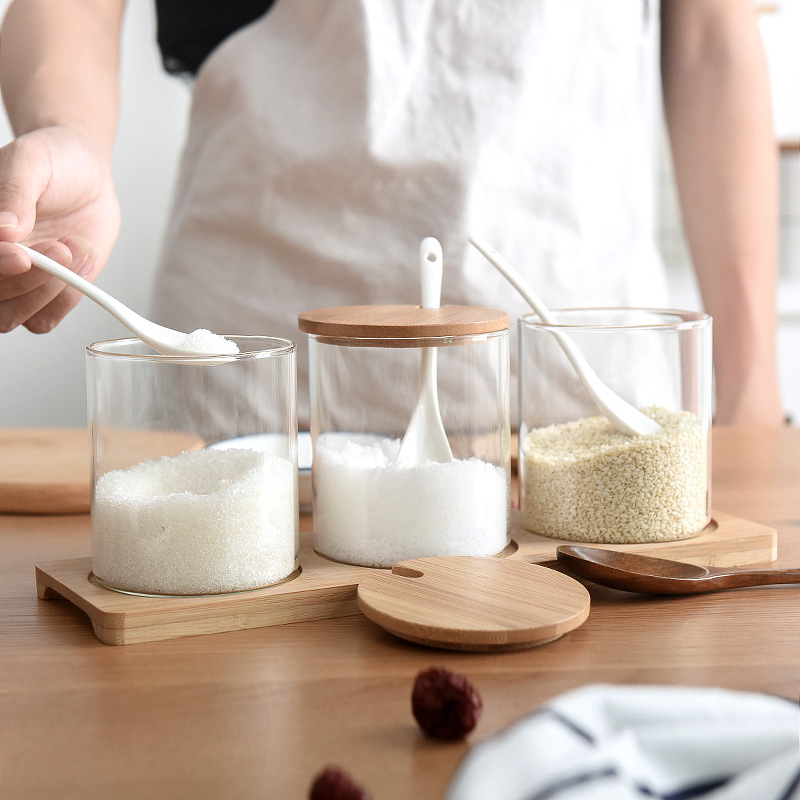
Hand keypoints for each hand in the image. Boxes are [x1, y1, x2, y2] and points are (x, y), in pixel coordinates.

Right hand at [0, 125, 119, 331]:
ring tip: (73, 251)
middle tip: (60, 248)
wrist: (85, 173)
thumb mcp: (31, 163)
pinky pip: (45, 320)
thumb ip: (15, 193)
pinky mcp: (45, 294)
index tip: (22, 255)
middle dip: (26, 282)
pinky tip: (80, 262)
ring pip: (12, 318)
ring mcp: (14, 283)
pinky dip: (66, 298)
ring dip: (46, 293)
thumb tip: (4, 229)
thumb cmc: (51, 162)